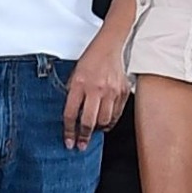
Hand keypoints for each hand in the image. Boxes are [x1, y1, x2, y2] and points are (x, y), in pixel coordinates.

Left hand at [63, 33, 130, 149]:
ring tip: (93, 132)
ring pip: (104, 120)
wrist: (108, 47)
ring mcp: (111, 91)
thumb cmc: (90, 60)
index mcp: (79, 84)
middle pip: (89, 121)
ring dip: (98, 130)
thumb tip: (72, 115)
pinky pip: (116, 114)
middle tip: (81, 145)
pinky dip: (110, 122)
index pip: (71, 114)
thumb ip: (72, 94)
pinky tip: (105, 123)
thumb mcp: (74, 75)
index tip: (69, 141)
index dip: (69, 131)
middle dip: (84, 137)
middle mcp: (95, 89)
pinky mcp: (122, 92)